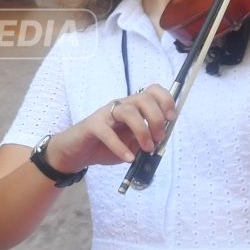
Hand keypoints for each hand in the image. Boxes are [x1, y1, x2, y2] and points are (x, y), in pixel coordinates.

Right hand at [45, 85, 177, 171]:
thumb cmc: (106, 145)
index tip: (171, 118)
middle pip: (143, 98)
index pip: (152, 91)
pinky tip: (128, 158)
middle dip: (156, 118)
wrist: (78, 152)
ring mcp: (106, 114)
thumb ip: (146, 140)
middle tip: (158, 138)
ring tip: (147, 148)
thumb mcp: (132, 144)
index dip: (165, 100)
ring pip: (128, 111)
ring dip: (142, 130)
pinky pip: (107, 132)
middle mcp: (120, 106)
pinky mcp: (93, 126)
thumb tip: (161, 141)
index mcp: (132, 107)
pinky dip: (120, 146)